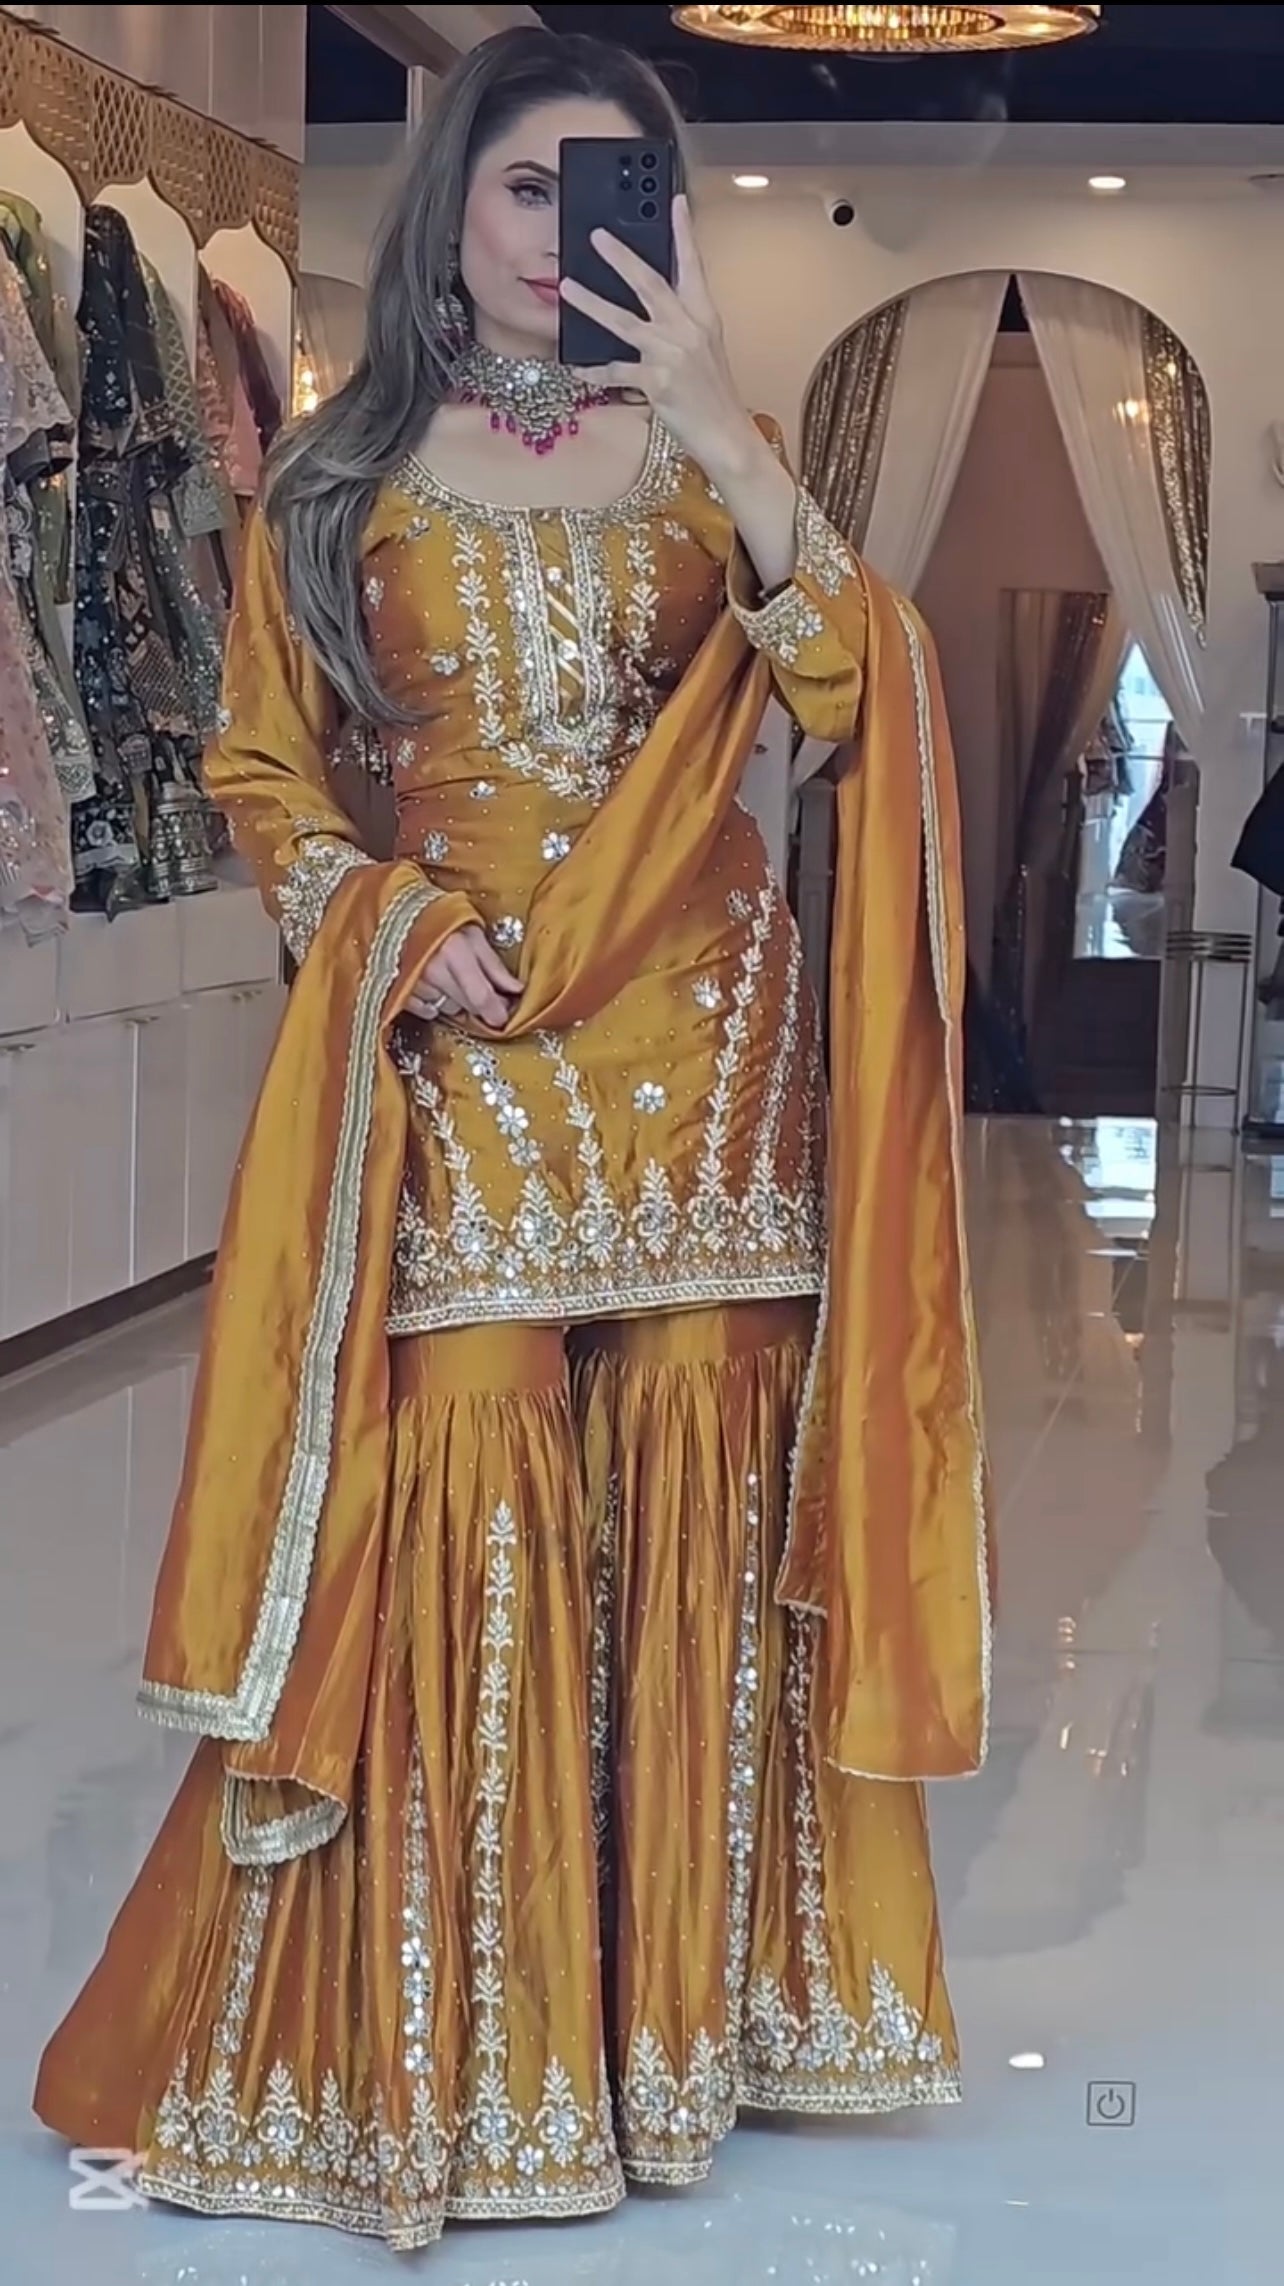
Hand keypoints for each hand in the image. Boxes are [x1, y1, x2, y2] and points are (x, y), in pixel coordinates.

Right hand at [407, 924, 522, 1027]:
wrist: (400, 913)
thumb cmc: (441, 919)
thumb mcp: (473, 934)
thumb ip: (493, 965)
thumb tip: (516, 990)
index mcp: (454, 953)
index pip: (481, 996)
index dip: (496, 1011)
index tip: (503, 1018)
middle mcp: (433, 971)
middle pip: (465, 1006)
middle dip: (477, 1002)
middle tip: (478, 986)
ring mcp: (413, 983)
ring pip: (447, 1009)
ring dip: (454, 999)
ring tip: (449, 976)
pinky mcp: (400, 991)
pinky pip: (426, 1011)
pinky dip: (433, 1003)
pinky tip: (433, 985)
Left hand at [559, 195, 759, 480]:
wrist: (728, 437)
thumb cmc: (714, 396)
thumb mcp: (706, 350)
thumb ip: (682, 323)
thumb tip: (653, 304)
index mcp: (704, 318)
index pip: (693, 266)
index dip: (684, 232)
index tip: (676, 200)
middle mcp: (688, 330)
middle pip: (651, 283)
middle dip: (621, 257)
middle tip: (597, 236)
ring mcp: (672, 355)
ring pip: (624, 321)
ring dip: (592, 303)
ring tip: (566, 288)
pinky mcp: (657, 383)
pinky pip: (616, 370)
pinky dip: (595, 371)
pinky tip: (577, 368)